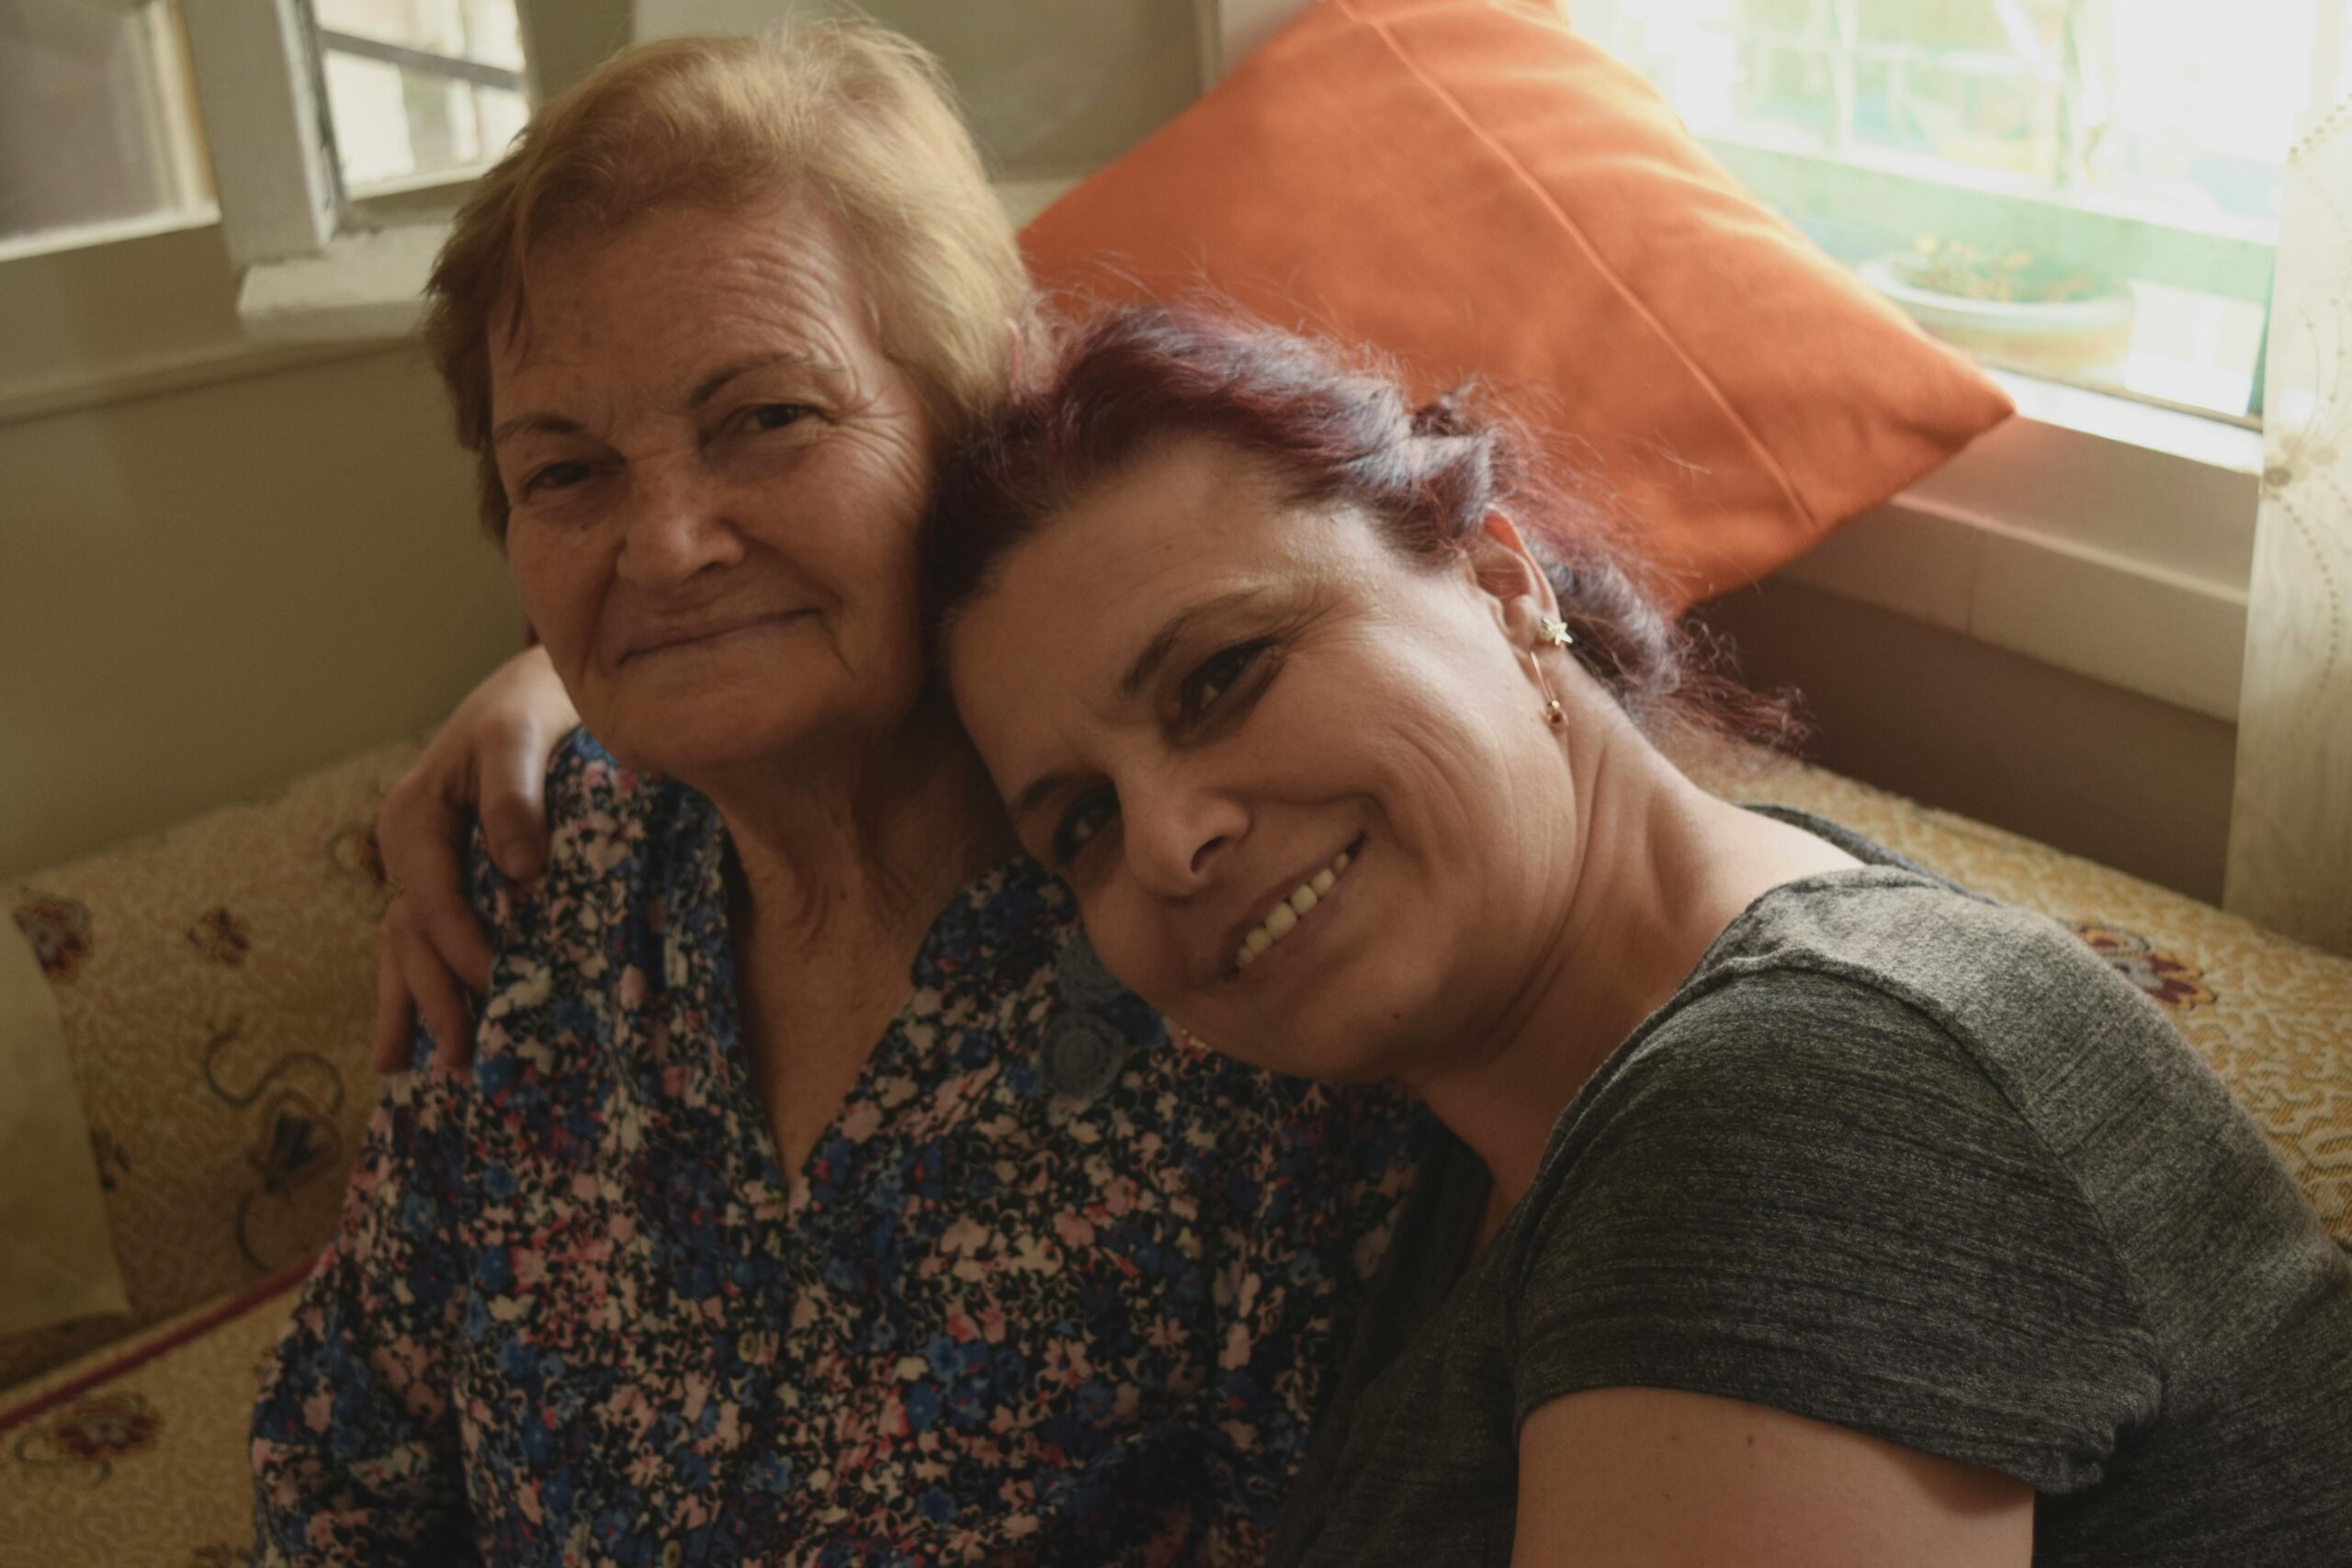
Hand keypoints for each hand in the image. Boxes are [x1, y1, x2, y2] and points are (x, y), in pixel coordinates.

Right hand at [371, 645, 576, 1073]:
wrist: (540, 688)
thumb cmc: (535, 704)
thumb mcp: (521, 733)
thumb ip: (513, 795)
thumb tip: (517, 869)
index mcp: (415, 816)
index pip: (430, 899)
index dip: (458, 946)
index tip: (493, 985)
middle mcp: (410, 848)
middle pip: (411, 935)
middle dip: (429, 998)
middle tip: (455, 1061)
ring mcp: (426, 868)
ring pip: (407, 946)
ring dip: (409, 1004)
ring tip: (399, 1068)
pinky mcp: (452, 879)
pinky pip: (426, 939)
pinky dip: (418, 984)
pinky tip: (411, 1034)